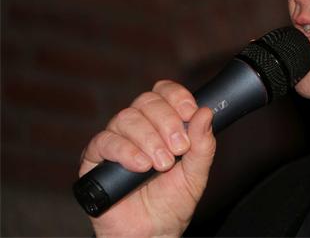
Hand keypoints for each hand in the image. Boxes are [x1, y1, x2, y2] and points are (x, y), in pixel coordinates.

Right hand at [79, 80, 215, 236]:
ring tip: (162, 163)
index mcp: (161, 124)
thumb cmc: (173, 202)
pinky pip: (104, 141)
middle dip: (167, 121)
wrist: (152, 232)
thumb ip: (203, 145)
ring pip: (126, 118)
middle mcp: (137, 127)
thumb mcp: (197, 173)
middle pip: (146, 102)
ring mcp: (115, 141)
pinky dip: (125, 151)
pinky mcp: (94, 160)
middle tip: (179, 148)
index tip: (190, 112)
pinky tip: (141, 165)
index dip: (176, 96)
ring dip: (149, 138)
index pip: (164, 92)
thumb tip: (206, 113)